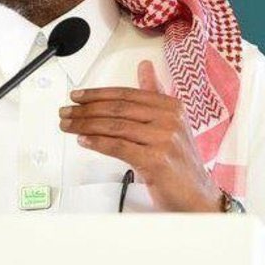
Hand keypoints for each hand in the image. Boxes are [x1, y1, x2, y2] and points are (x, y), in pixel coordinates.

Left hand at [58, 60, 222, 211]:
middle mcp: (169, 119)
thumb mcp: (170, 123)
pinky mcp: (156, 160)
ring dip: (86, 125)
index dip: (98, 94)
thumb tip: (144, 67)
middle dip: (86, 109)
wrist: (198, 197)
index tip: (78, 96)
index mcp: (171, 106)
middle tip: (66, 111)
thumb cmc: (180, 163)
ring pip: (115, 126)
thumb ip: (154, 95)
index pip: (127, 94)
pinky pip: (119, 147)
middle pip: (118, 108)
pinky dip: (97, 142)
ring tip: (69, 125)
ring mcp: (164, 139)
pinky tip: (84, 140)